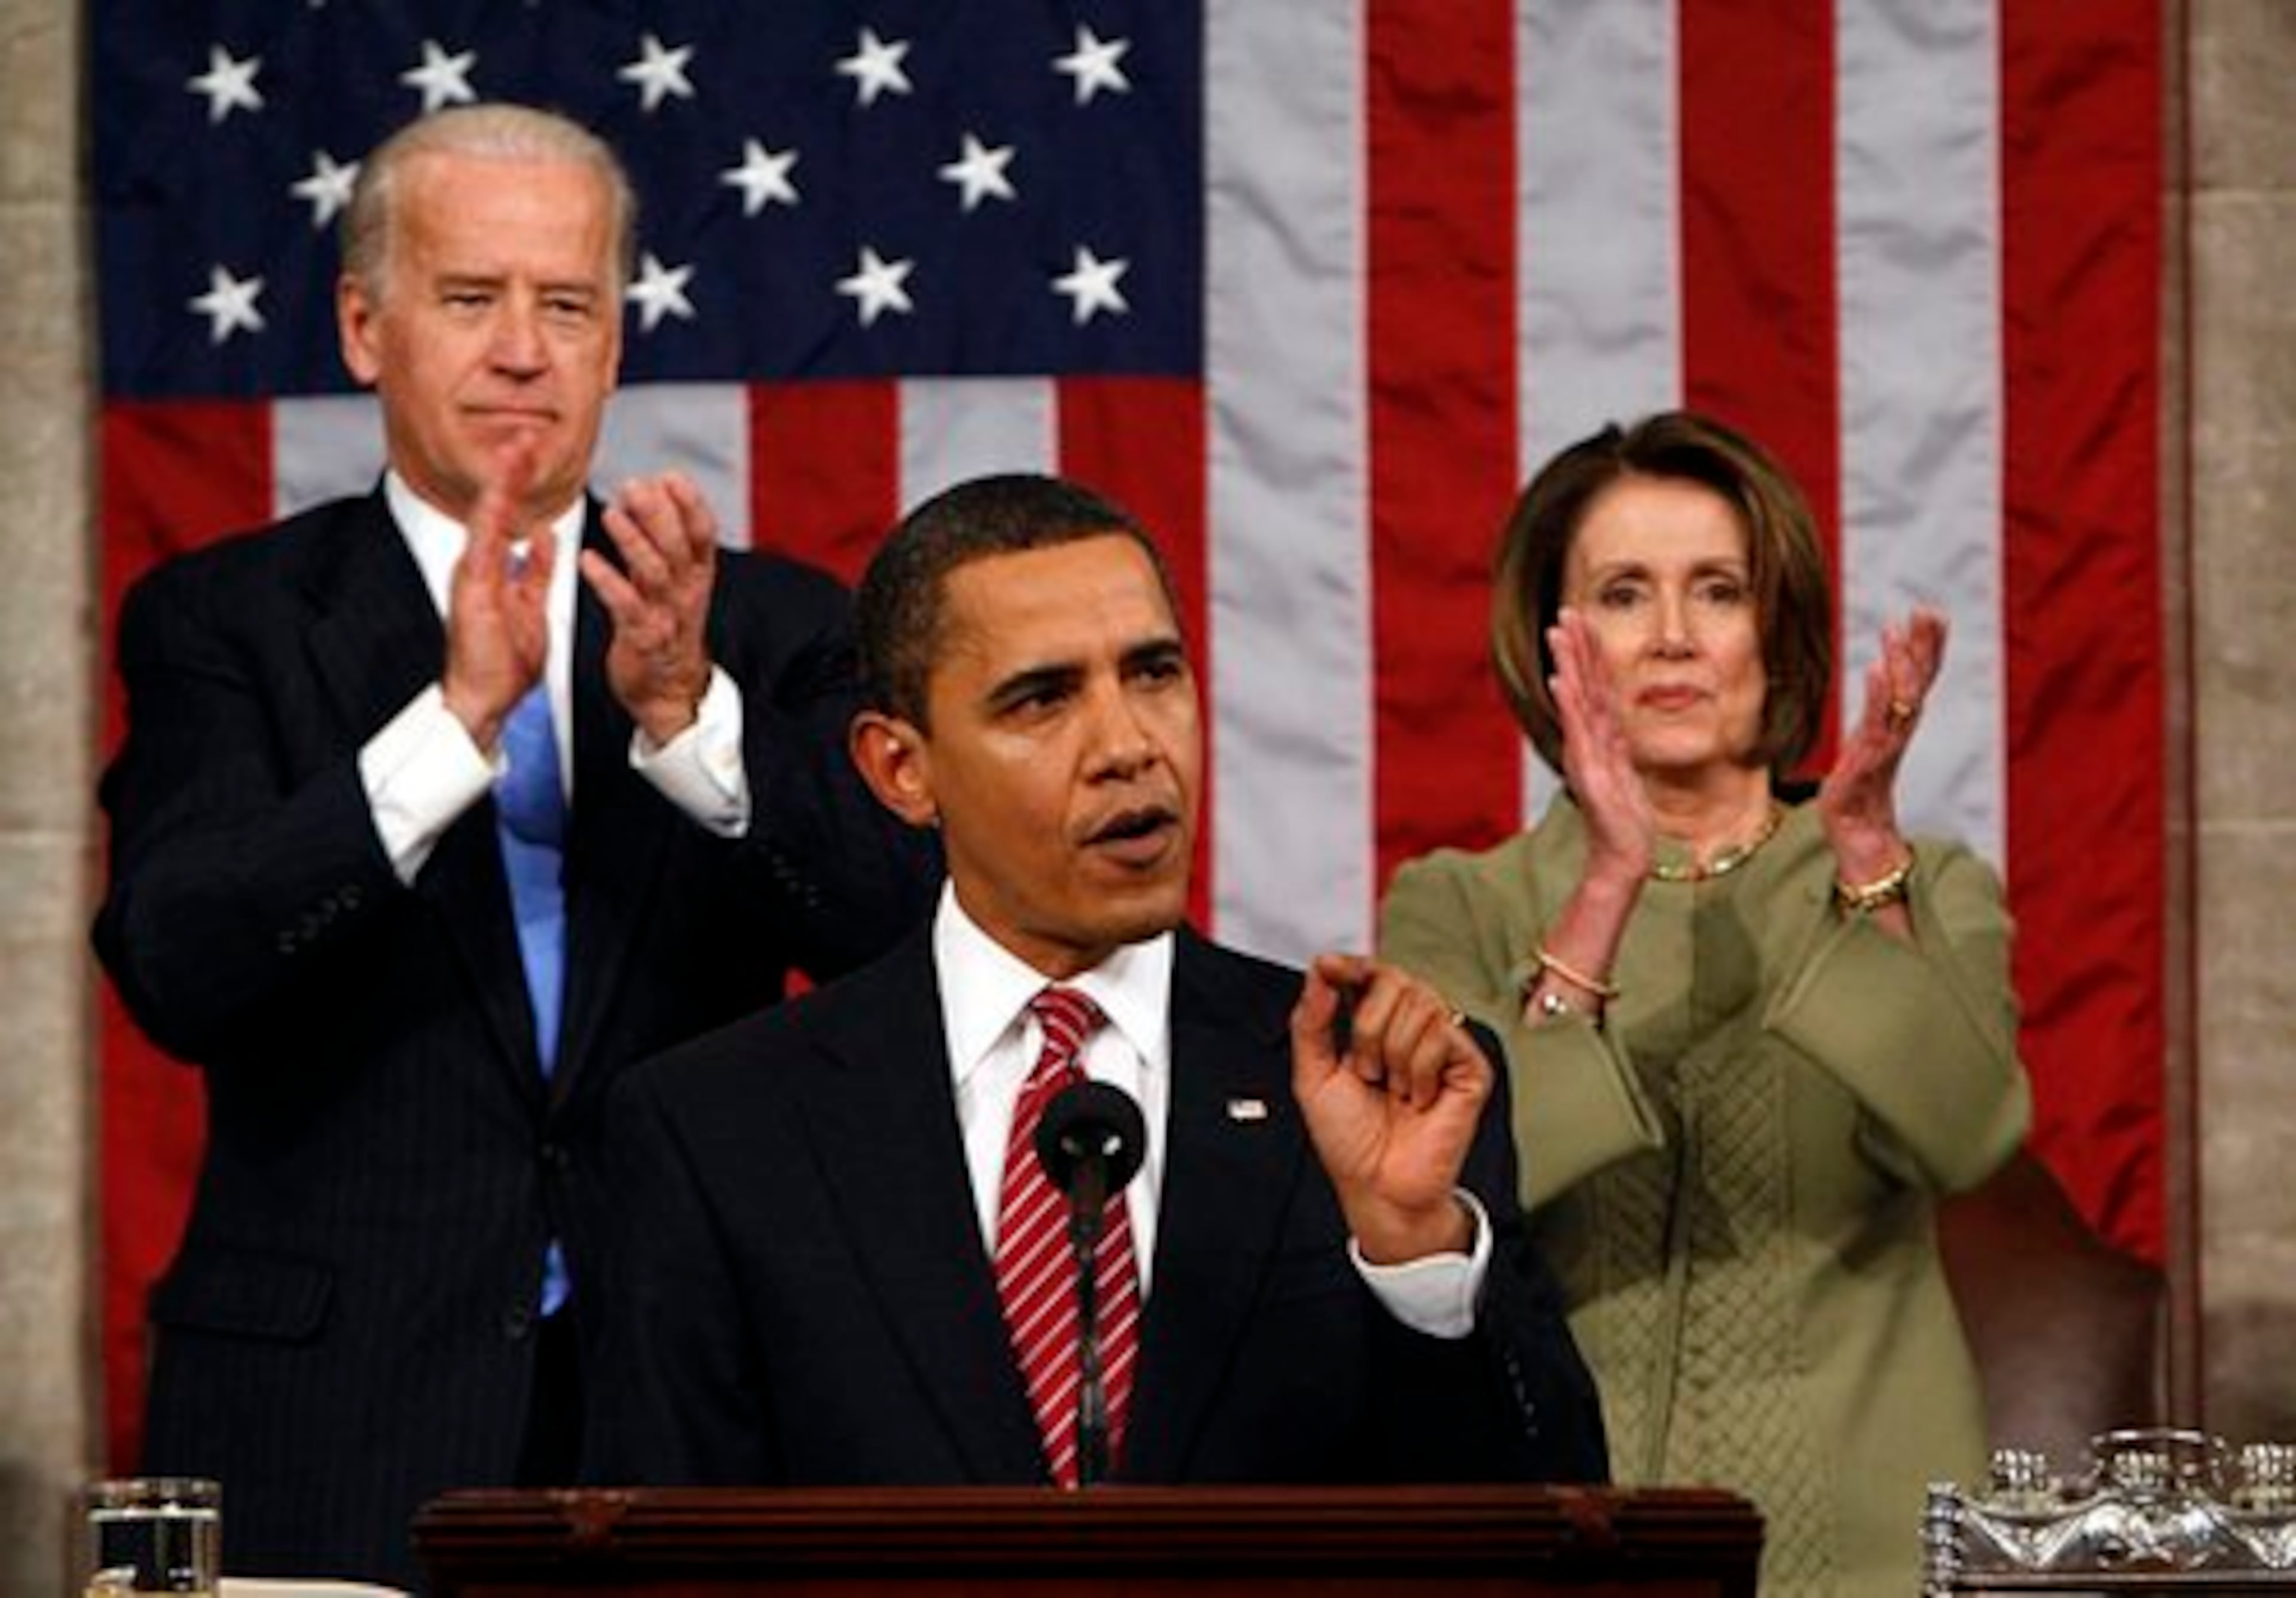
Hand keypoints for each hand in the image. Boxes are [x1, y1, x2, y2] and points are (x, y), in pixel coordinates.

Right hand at [441, 447, 551, 750]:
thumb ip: (534, 571)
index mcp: (493, 568)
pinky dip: (494, 515)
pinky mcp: (472, 589)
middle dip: (511, 469)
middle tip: (528, 433)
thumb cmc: (503, 662)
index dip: (520, 482)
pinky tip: (503, 489)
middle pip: (494, 507)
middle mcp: (478, 565)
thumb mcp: (530, 605)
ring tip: (517, 446)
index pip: (509, 515)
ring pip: (486, 516)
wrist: (482, 699)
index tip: (533, 450)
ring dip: (502, 481)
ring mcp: (471, 575)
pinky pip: (485, 544)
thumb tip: (543, 536)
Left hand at [583, 471, 719, 745]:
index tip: (669, 476)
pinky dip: (608, 581)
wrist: (668, 689)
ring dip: (634, 540)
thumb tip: (646, 492)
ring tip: (613, 514)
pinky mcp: (644, 638)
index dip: (690, 503)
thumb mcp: (672, 581)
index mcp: (696, 575)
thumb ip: (660, 541)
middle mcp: (686, 591)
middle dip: (658, 513)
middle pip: (678, 546)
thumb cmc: (665, 627)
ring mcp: (667, 615)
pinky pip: (627, 606)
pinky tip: (588, 560)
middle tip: (635, 485)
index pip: (702, 532)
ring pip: (656, 572)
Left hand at [1290, 954, 1488, 1263]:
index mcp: (1376, 1025)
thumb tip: (1319, 972)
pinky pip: (1442, 1035)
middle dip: (1367, 1027)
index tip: (1328, 966)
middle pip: (1394, 980)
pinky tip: (1418, 1098)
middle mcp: (1412, 1028)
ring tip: (1392, 1089)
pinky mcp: (1470, 1066)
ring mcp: (1444, 1044)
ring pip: (1420, 1005)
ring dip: (1392, 1055)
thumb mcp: (1312, 1075)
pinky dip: (1419, 1071)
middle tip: (1367, 1071)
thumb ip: (1310, 1021)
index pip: (1371, 974)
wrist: (1377, 1186)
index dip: (1352, 965)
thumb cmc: (1350, 1140)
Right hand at [1547, 607, 1654, 886]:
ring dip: (1569, 665)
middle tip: (1566, 612)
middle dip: (1575, 648)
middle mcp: (1589, 743)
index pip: (1595, 688)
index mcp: (1600, 741)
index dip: (1589, 655)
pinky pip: (1579, 731)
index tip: (1583, 622)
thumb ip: (1617, 747)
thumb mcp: (1625, 774)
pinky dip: (1570, 705)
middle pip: (1582, 686)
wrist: (1623, 858)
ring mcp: (1587, 756)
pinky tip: (1562, 681)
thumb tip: (1614, 726)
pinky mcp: (1589, 772)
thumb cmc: (1624, 822)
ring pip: (1578, 700)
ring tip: (1559, 634)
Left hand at [1816, 606, 1946, 879]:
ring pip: (1902, 700)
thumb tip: (1879, 682)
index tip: (1932, 613)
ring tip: (1901, 631)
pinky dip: (1880, 695)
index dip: (1928, 647)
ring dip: (1904, 663)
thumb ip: (1877, 716)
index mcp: (1898, 725)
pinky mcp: (1867, 761)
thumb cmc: (1861, 793)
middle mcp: (1897, 732)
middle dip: (1925, 646)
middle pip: (1918, 683)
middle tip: (1929, 610)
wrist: (1859, 837)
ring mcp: (1884, 746)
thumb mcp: (1868, 745)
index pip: (1919, 679)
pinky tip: (1879, 667)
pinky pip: (1877, 724)